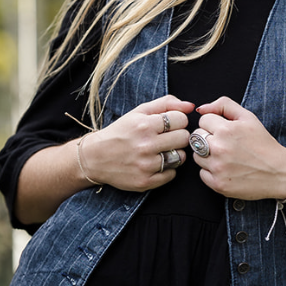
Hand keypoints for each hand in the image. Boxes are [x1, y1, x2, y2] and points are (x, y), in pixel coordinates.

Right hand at [78, 95, 192, 191]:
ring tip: (161, 152)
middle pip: (184, 138)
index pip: (181, 119)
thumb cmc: (120, 132)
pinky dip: (167, 170)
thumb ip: (166, 104)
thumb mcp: (138, 112)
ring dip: (175, 154)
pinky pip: (172, 175)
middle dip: (178, 137)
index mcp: (144, 124)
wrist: (94, 158)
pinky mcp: (145, 182)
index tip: (170, 125)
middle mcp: (145, 145)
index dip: (178, 121)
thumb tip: (190, 106)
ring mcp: (146, 165)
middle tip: (167, 139)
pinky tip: (156, 164)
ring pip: (180, 157)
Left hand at [192, 97, 285, 199]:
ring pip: (196, 156)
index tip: (225, 131)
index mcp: (226, 130)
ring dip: (207, 155)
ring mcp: (218, 168)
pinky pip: (202, 173)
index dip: (214, 124)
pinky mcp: (218, 184)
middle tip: (225, 144)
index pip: (203, 120)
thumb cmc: (263, 144)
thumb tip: (200, 108)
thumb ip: (223, 105)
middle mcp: (219, 148)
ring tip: (226, 157)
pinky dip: (211, 171)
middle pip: (196, 137)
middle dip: (208, 138)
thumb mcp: (248, 117)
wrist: (279, 172)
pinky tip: (226, 169)